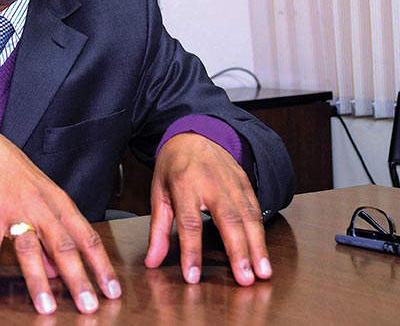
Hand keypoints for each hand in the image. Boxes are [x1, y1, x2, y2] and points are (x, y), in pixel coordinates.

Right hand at [0, 129, 120, 313]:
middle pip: (63, 246)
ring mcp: (14, 212)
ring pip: (29, 249)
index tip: (112, 291)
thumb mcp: (44, 202)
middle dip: (78, 279)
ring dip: (38, 280)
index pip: (87, 238)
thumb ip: (52, 238)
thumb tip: (58, 274)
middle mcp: (41, 208)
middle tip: (88, 306)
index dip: (101, 266)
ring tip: (46, 306)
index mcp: (60, 205)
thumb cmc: (19, 177)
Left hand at [144, 133, 271, 285]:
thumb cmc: (173, 168)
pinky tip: (264, 253)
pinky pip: (256, 209)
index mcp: (184, 184)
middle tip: (245, 279)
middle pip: (227, 220)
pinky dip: (262, 233)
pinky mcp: (245, 183)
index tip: (193, 276)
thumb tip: (152, 261)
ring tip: (262, 272)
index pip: (189, 223)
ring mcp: (232, 182)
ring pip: (248, 217)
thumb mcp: (158, 194)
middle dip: (238, 252)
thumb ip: (158, 229)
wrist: (193, 136)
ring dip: (257, 247)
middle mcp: (211, 183)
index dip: (191, 251)